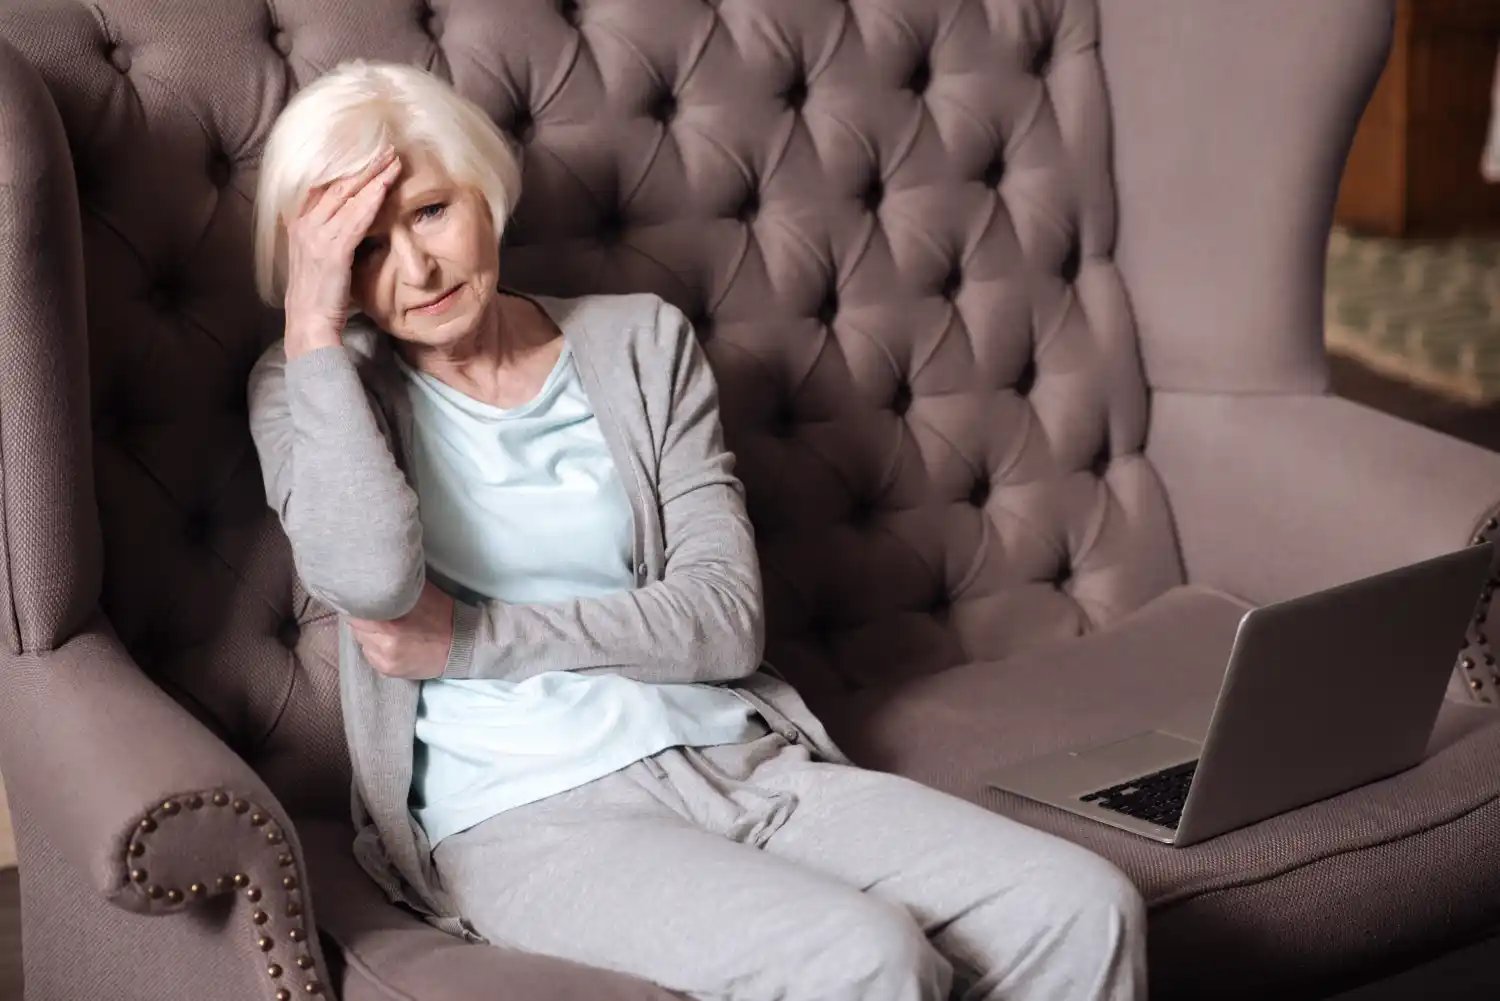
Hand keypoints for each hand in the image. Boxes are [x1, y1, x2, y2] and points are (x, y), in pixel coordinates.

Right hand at [282, 143, 402, 355]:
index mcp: (299, 224)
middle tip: (388, 148)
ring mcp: (316, 236)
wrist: (308, 324)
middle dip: (365, 165)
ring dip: (374, 175)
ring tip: (394, 159)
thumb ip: (329, 236)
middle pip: (338, 184)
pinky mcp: (332, 251)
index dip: (347, 168)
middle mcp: (304, 224)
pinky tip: (387, 186)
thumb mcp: (319, 258)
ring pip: (348, 196)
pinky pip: (356, 218)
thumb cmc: (319, 295)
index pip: (325, 186)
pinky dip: (373, 199)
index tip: (369, 153)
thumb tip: (352, 221)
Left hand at [348, 576, 455, 680]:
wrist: (462, 644)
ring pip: (363, 642)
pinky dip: (376, 648)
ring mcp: (385, 661)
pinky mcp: (388, 671)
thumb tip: (376, 575)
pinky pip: (371, 655)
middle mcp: (384, 646)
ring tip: (386, 628)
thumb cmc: (442, 614)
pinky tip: (391, 642)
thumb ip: (396, 587)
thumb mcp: (421, 593)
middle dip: (365, 618)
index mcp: (390, 626)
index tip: (362, 598)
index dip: (358, 604)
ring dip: (369, 634)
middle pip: (357, 628)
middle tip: (377, 611)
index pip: (355, 614)